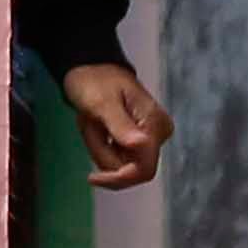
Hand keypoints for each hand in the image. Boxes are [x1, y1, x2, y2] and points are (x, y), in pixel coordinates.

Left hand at [58, 61, 168, 187]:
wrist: (90, 69)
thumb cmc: (95, 81)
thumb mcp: (102, 102)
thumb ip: (121, 125)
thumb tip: (141, 145)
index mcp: (154, 125)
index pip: (144, 169)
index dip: (119, 178)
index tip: (92, 177)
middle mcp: (158, 134)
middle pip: (129, 168)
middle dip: (103, 152)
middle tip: (89, 125)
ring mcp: (149, 138)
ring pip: (119, 162)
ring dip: (98, 146)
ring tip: (91, 121)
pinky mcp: (138, 140)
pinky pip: (116, 155)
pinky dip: (100, 144)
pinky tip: (97, 126)